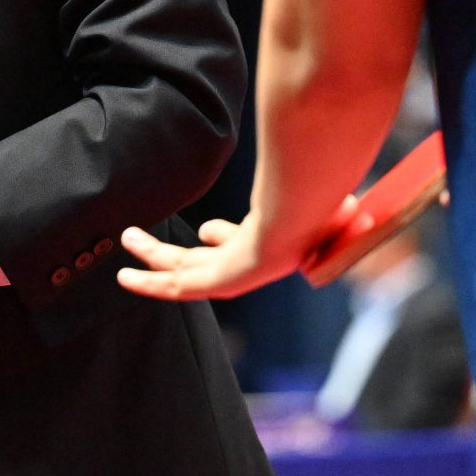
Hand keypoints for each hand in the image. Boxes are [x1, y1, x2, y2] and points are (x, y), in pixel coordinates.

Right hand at [114, 201, 352, 302]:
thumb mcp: (316, 192)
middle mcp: (248, 264)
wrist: (305, 214)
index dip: (221, 238)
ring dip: (152, 260)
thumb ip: (319, 189)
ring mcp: (231, 275)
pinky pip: (175, 286)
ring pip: (180, 271)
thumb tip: (349, 194)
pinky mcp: (217, 283)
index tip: (207, 229)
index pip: (238, 246)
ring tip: (126, 241)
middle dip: (175, 254)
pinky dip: (149, 284)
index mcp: (269, 244)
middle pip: (203, 262)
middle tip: (150, 243)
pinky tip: (126, 277)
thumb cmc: (318, 202)